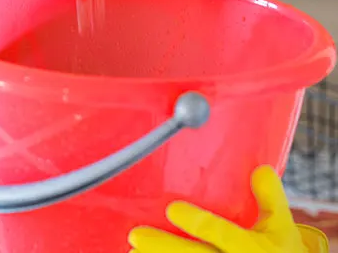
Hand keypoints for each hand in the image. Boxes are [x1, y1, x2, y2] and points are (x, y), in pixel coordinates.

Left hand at [128, 165, 328, 252]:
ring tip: (132, 251)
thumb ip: (269, 196)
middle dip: (164, 247)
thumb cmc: (280, 249)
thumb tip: (261, 169)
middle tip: (136, 236)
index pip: (220, 232)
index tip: (172, 209)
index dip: (196, 222)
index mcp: (253, 247)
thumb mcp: (280, 224)